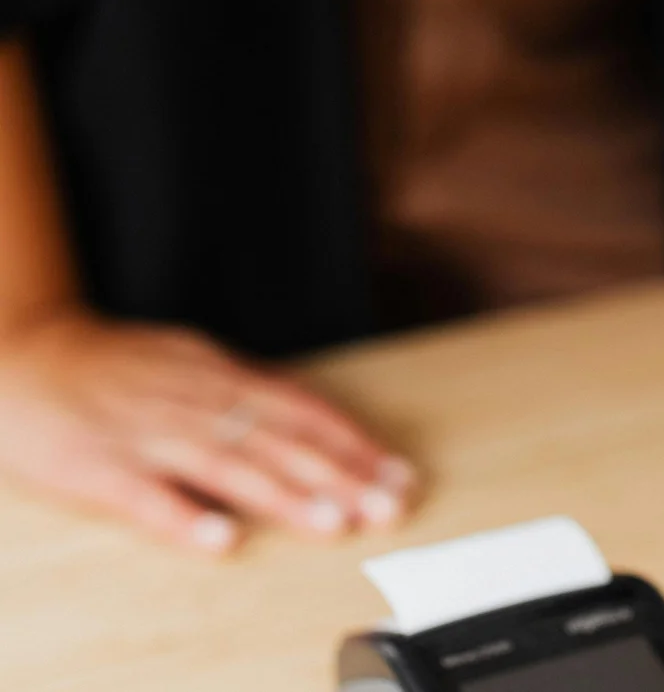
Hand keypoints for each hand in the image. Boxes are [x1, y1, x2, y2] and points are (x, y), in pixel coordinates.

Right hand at [0, 309, 417, 555]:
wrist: (20, 351)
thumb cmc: (112, 366)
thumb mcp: (191, 363)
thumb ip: (247, 394)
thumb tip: (310, 419)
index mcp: (219, 376)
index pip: (302, 410)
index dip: (354, 443)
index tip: (398, 475)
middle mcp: (193, 402)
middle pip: (278, 440)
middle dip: (339, 475)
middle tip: (387, 506)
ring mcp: (147, 434)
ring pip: (227, 465)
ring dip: (284, 495)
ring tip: (334, 522)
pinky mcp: (97, 467)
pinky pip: (145, 496)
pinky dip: (184, 517)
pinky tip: (222, 540)